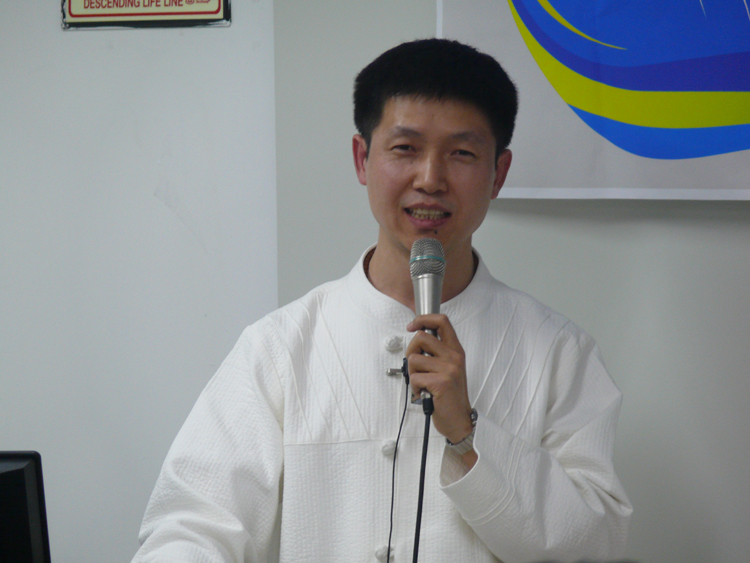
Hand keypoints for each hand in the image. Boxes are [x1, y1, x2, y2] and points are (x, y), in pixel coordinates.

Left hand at [406, 314, 474, 445]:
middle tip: (416, 367)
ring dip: (412, 374)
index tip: (412, 326)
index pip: (442, 321)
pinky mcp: (441, 382)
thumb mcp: (448, 368)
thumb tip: (416, 339)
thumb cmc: (450, 395)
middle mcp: (454, 356)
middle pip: (421, 337)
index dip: (423, 319)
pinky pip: (414, 377)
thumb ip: (436, 352)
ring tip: (423, 384)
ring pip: (414, 359)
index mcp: (456, 350)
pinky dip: (414, 387)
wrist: (459, 420)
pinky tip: (424, 393)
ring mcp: (449, 369)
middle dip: (410, 351)